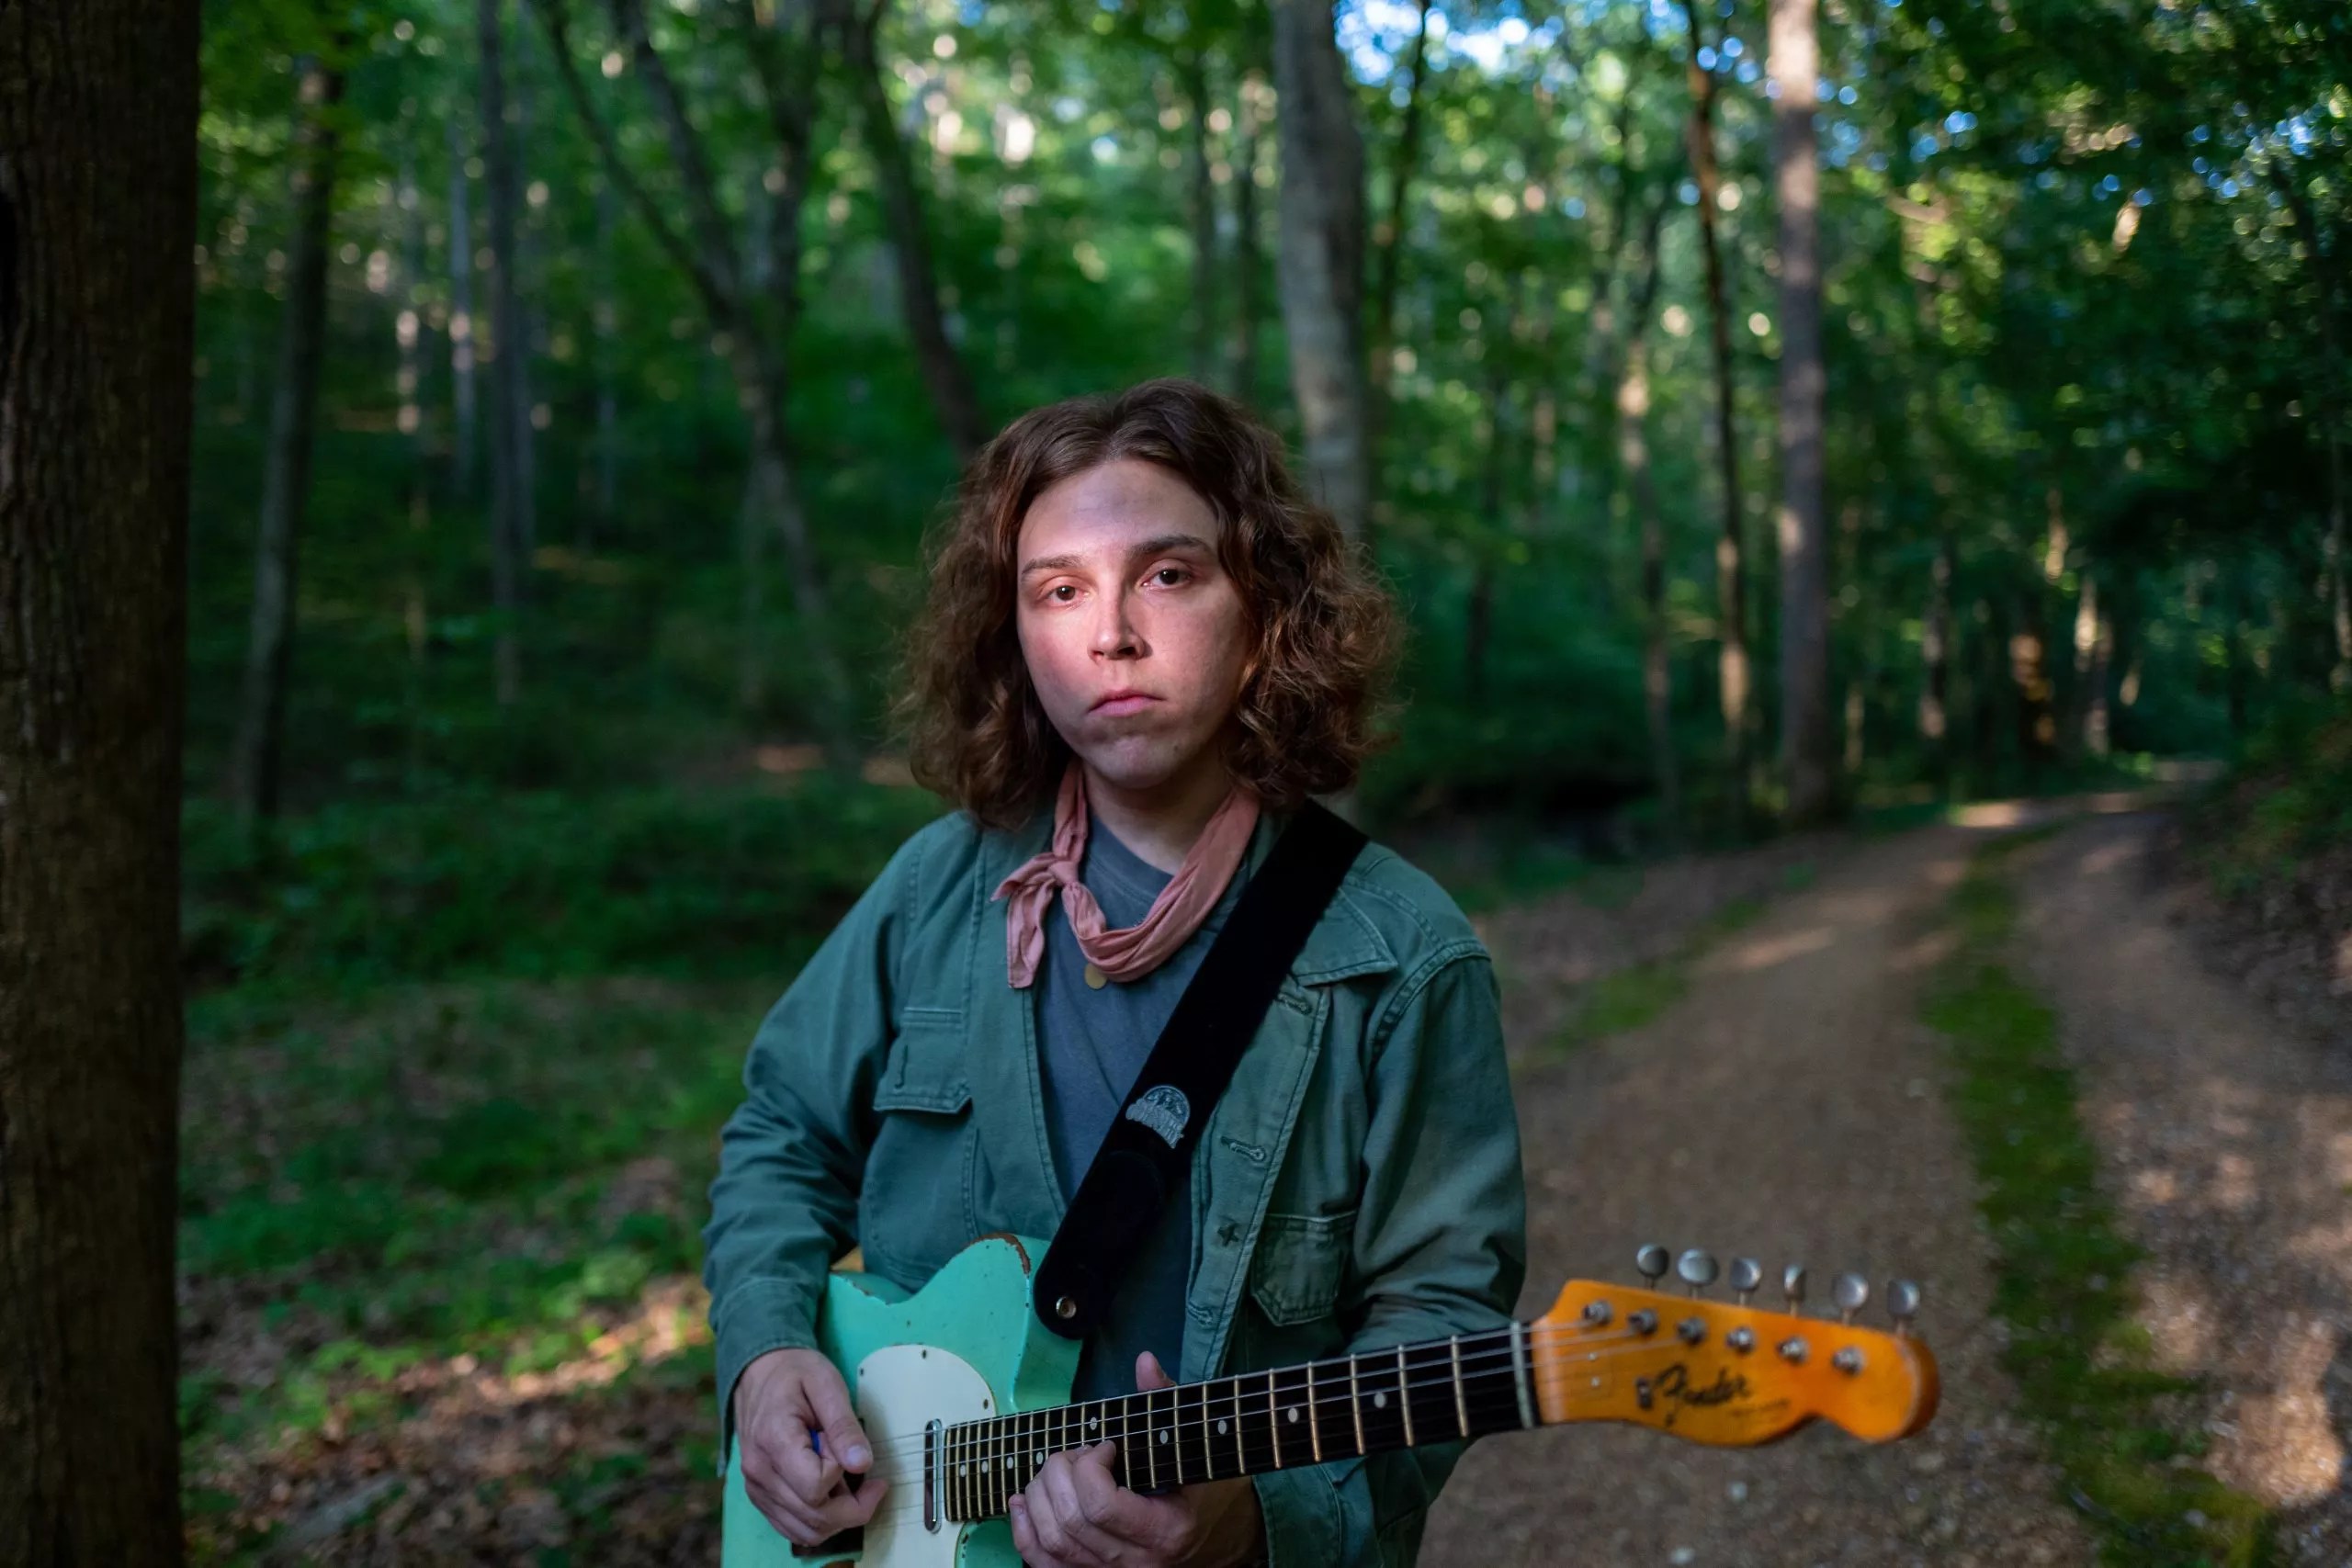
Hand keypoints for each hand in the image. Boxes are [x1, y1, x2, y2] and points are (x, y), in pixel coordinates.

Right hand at [733, 1347, 889, 1547]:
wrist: (759, 1374)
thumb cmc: (795, 1373)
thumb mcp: (826, 1384)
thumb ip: (844, 1426)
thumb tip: (862, 1464)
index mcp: (774, 1441)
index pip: (815, 1487)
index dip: (841, 1473)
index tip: (848, 1448)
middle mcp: (760, 1472)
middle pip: (815, 1517)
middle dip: (854, 1506)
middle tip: (873, 1481)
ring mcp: (757, 1488)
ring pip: (806, 1531)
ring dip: (839, 1516)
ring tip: (848, 1482)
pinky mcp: (761, 1496)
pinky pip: (793, 1527)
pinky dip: (820, 1519)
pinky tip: (832, 1491)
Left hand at [1009, 1351, 1265, 1567]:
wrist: (1219, 1540)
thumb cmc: (1207, 1492)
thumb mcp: (1193, 1447)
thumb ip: (1166, 1403)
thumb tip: (1144, 1362)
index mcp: (1165, 1532)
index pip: (1101, 1505)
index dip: (1090, 1466)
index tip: (1105, 1446)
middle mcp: (1134, 1564)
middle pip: (1070, 1520)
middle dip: (1060, 1473)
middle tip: (1078, 1454)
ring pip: (1052, 1542)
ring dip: (1039, 1496)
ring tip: (1056, 1471)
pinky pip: (1043, 1564)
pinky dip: (1025, 1531)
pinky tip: (1024, 1501)